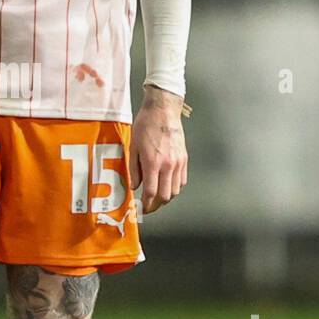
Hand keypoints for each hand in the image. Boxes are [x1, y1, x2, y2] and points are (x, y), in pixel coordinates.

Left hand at [131, 86, 187, 213]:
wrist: (163, 110)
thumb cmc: (145, 125)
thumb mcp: (133, 147)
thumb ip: (134, 169)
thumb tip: (135, 186)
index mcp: (153, 163)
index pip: (151, 192)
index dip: (146, 204)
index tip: (142, 208)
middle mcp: (168, 165)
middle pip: (165, 196)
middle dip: (156, 205)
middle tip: (148, 207)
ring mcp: (178, 162)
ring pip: (175, 191)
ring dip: (166, 198)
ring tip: (156, 197)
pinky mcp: (184, 158)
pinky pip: (182, 181)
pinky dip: (174, 188)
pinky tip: (166, 186)